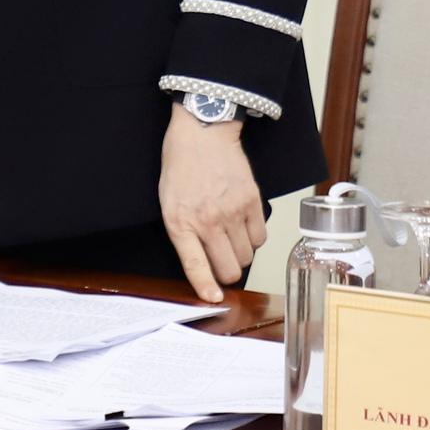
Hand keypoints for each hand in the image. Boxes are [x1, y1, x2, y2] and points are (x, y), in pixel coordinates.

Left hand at [159, 103, 265, 302]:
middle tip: (221, 259)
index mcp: (180, 222)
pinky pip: (261, 238)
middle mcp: (207, 220)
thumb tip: (201, 265)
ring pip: (246, 257)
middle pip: (229, 269)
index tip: (214, 298)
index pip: (196, 266)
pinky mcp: (253, 201)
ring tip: (229, 234)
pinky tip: (242, 223)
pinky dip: (253, 237)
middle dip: (226, 271)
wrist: (203, 131)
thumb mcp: (168, 202)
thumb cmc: (181, 166)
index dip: (206, 288)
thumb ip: (183, 233)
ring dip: (239, 253)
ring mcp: (232, 211)